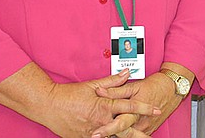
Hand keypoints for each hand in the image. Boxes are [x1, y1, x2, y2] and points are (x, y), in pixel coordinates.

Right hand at [44, 70, 158, 137]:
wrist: (49, 105)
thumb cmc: (70, 94)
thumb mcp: (92, 85)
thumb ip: (113, 81)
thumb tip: (128, 73)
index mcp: (104, 106)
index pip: (129, 106)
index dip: (144, 107)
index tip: (156, 109)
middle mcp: (101, 121)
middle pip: (125, 129)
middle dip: (140, 133)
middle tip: (151, 136)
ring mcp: (93, 133)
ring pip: (114, 137)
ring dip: (126, 137)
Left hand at [96, 72, 182, 134]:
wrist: (173, 89)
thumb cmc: (155, 85)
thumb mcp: (134, 85)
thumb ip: (116, 90)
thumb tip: (100, 91)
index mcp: (136, 110)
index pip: (119, 123)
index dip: (107, 129)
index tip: (96, 133)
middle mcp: (141, 122)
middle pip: (124, 134)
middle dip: (109, 135)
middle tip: (95, 136)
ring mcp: (145, 127)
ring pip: (130, 136)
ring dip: (117, 136)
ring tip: (105, 136)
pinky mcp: (149, 129)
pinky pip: (136, 136)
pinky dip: (126, 136)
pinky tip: (117, 135)